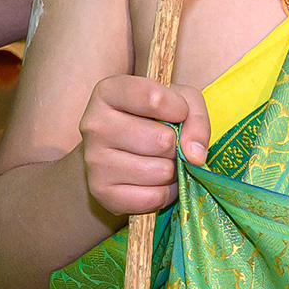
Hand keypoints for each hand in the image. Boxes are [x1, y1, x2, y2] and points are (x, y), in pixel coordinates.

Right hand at [79, 75, 211, 218]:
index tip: (177, 113)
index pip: (154, 99)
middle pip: (162, 140)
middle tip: (166, 144)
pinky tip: (154, 182)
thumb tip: (194, 154)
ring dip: (172, 171)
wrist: (114, 154)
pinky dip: (164, 192)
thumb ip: (195, 117)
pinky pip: (153, 197)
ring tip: (160, 161)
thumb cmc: (150, 120)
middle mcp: (94, 124)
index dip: (179, 109)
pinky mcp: (102, 192)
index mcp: (108, 92)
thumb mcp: (179, 102)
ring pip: (160, 171)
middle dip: (175, 146)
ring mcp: (94, 160)